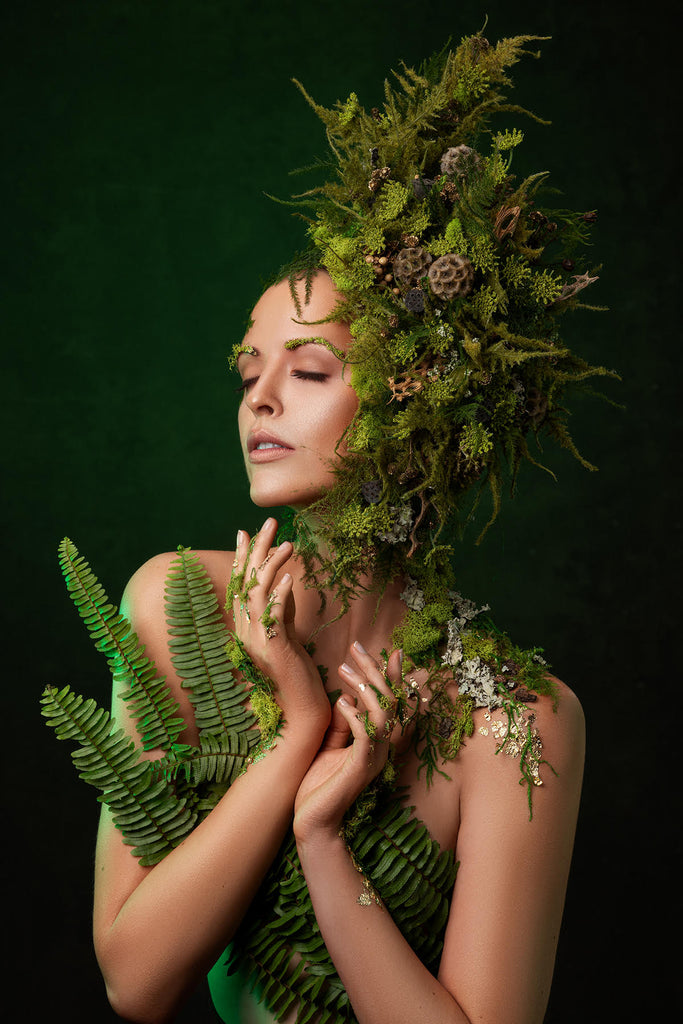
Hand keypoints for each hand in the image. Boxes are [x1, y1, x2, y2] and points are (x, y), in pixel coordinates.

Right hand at [230, 518, 329, 739]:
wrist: (300, 712)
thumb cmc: (296, 674)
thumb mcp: (288, 633)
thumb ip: (283, 609)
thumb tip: (285, 580)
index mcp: (247, 626)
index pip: (241, 583)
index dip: (244, 556)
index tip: (246, 530)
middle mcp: (246, 630)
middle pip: (247, 581)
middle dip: (257, 549)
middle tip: (269, 522)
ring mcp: (257, 640)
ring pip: (257, 594)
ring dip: (272, 565)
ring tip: (287, 543)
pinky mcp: (273, 650)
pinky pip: (274, 617)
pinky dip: (280, 595)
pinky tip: (289, 578)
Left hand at [293, 643, 402, 841]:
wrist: (312, 824)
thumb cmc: (318, 787)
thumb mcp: (330, 747)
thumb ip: (343, 725)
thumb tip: (347, 697)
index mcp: (377, 744)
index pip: (393, 704)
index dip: (393, 677)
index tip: (391, 650)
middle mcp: (382, 750)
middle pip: (392, 702)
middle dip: (376, 670)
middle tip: (357, 647)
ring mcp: (374, 759)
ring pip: (383, 714)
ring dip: (365, 687)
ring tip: (344, 669)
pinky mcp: (359, 768)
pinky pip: (366, 735)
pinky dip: (355, 715)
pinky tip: (341, 702)